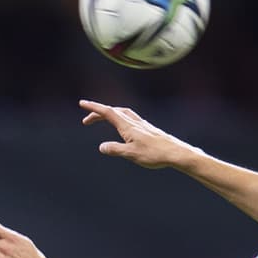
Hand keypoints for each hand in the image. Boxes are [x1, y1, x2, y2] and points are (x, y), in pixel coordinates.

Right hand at [79, 99, 194, 169]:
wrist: (176, 153)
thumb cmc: (154, 154)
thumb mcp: (131, 154)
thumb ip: (115, 149)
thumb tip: (102, 147)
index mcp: (128, 126)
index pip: (107, 113)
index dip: (94, 107)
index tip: (82, 103)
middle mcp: (134, 122)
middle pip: (113, 111)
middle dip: (98, 113)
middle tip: (86, 120)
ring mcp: (142, 124)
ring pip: (122, 113)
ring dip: (109, 113)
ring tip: (101, 118)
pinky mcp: (147, 129)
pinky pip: (130, 118)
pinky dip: (120, 117)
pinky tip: (122, 125)